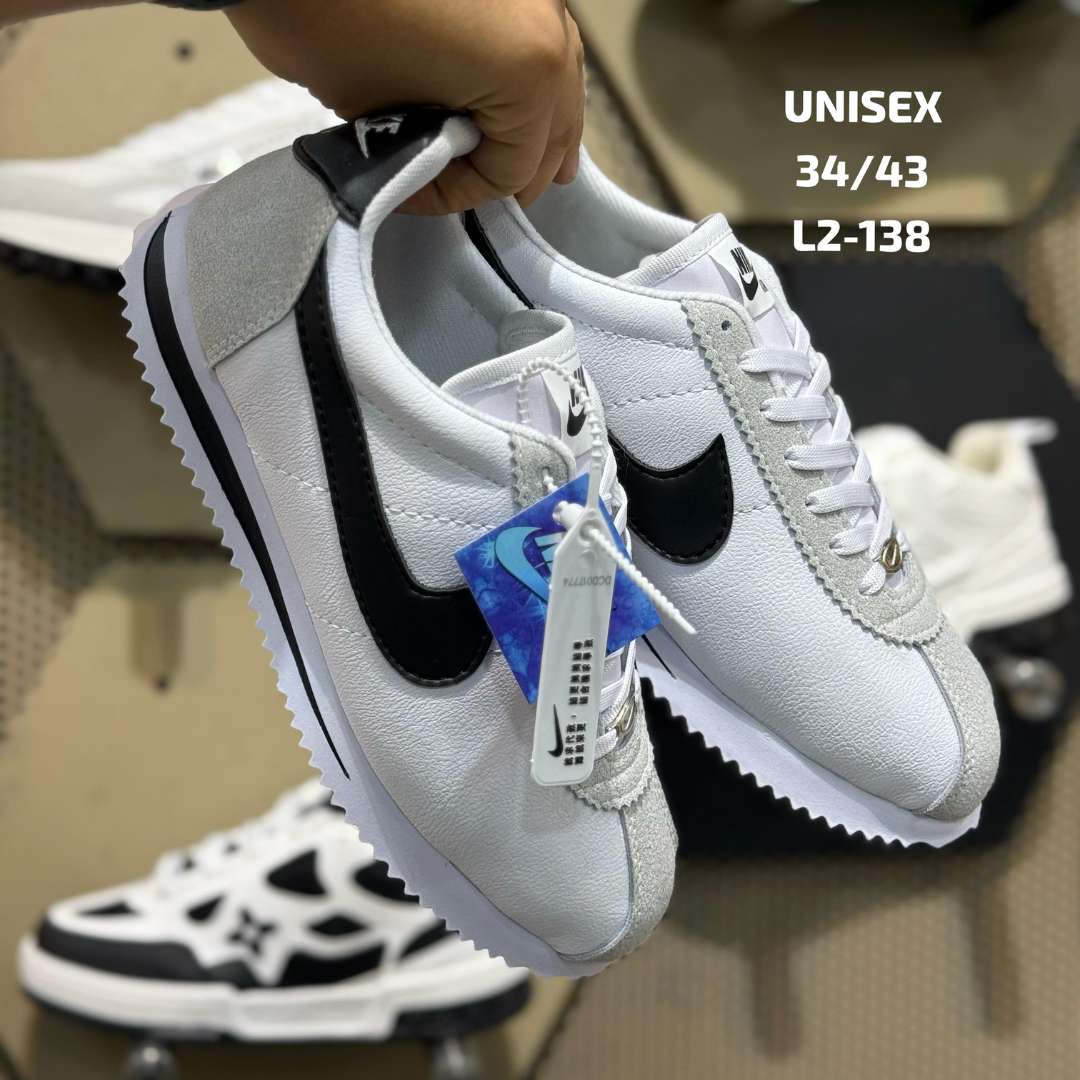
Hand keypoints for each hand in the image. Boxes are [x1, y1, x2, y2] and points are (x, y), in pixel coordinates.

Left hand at [227, 0, 584, 212]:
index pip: (511, 169)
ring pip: (559, 77)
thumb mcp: (381, 123)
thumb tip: (438, 162)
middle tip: (473, 187)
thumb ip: (430, 154)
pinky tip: (512, 91)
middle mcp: (549, 28)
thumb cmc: (324, 23)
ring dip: (536, 120)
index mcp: (529, 73)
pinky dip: (524, 69)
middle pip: (553, 126)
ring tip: (513, 154)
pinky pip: (535, 34)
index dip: (462, 194)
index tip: (417, 193)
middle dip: (511, 165)